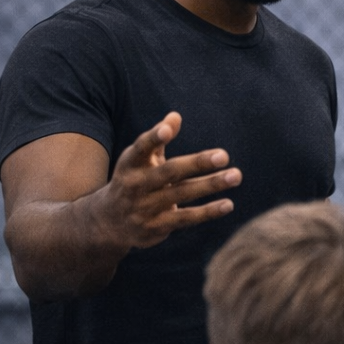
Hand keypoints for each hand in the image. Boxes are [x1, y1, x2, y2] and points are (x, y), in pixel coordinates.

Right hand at [97, 112, 241, 250]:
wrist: (107, 222)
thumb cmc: (133, 181)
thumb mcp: (139, 159)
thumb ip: (158, 139)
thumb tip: (176, 116)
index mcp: (131, 163)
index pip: (141, 148)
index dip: (154, 138)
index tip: (167, 128)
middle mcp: (135, 185)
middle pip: (169, 172)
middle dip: (197, 163)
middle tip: (224, 155)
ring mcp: (144, 207)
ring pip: (182, 194)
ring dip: (210, 185)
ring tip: (236, 176)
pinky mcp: (154, 227)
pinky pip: (185, 218)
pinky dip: (207, 212)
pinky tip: (228, 204)